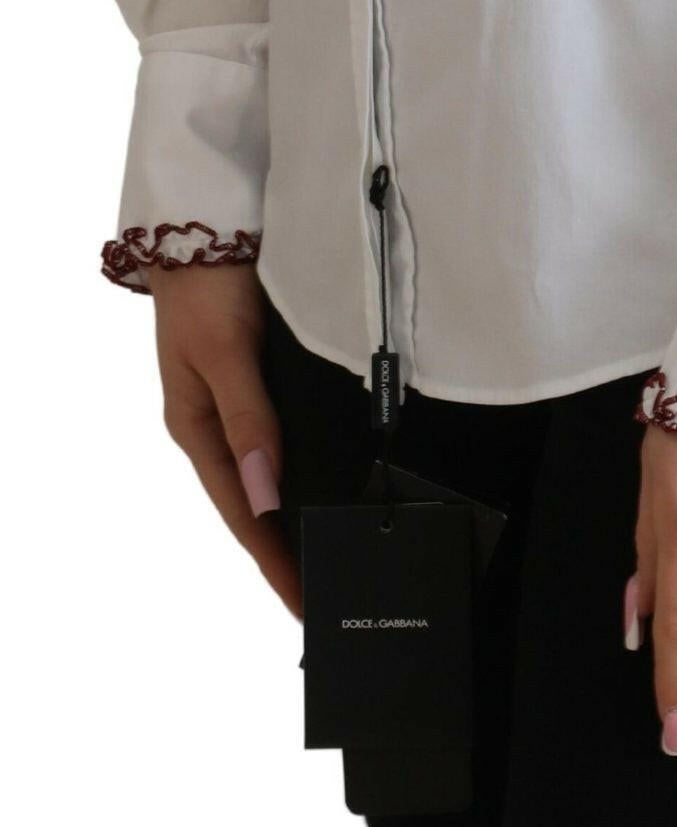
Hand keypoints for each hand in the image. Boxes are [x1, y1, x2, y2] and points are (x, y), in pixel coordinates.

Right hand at [148, 262, 301, 617]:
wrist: (205, 224)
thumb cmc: (205, 290)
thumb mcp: (224, 355)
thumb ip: (249, 420)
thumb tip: (268, 494)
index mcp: (196, 429)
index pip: (242, 513)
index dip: (273, 560)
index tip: (305, 602)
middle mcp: (215, 424)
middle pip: (254, 503)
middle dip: (284, 548)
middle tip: (328, 587)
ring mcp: (236, 403)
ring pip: (268, 474)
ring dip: (294, 511)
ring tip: (332, 546)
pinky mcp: (258, 379)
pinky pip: (280, 438)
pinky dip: (301, 466)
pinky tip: (330, 476)